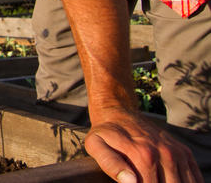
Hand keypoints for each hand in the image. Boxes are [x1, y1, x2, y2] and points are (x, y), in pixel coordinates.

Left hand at [85, 107, 201, 182]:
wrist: (119, 113)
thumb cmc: (105, 133)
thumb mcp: (96, 145)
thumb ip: (110, 164)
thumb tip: (130, 182)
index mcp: (143, 155)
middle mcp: (165, 154)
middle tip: (145, 181)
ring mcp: (176, 152)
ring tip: (155, 180)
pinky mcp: (183, 152)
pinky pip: (194, 177)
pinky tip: (172, 181)